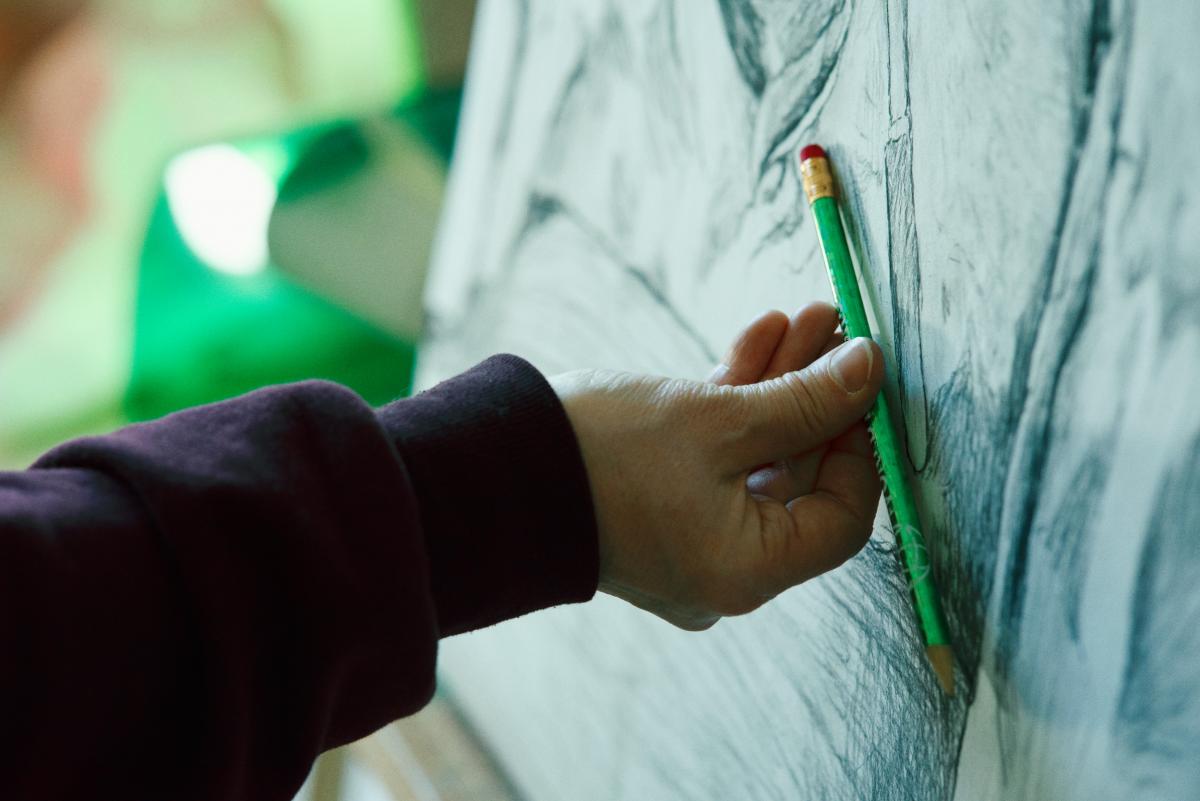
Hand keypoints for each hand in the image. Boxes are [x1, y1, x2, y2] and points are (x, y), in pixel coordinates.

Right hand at [550, 303, 883, 629]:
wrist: (489, 468)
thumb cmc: (602, 457)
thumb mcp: (717, 420)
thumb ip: (804, 400)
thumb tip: (869, 369)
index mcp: (746, 571)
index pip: (839, 518)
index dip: (860, 446)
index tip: (864, 382)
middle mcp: (723, 566)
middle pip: (796, 477)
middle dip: (816, 395)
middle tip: (836, 329)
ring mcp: (689, 537)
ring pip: (757, 457)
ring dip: (780, 387)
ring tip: (802, 316)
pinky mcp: (660, 505)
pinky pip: (715, 456)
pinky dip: (736, 403)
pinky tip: (757, 337)